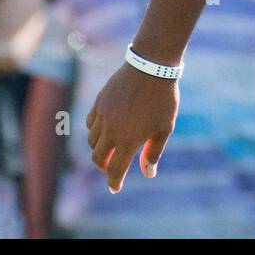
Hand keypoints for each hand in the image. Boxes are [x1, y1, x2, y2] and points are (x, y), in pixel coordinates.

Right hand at [85, 62, 178, 193]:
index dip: (114, 182)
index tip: (115, 188)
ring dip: (100, 148)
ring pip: (92, 140)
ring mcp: (102, 115)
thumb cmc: (163, 98)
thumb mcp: (164, 127)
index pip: (115, 170)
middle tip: (112, 168)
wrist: (151, 66)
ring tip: (112, 147)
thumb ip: (153, 152)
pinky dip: (95, 131)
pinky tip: (105, 129)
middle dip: (104, 166)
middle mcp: (110, 131)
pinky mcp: (99, 102)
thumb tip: (148, 174)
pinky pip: (90, 123)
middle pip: (98, 158)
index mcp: (127, 140)